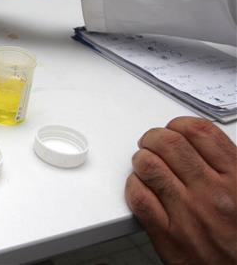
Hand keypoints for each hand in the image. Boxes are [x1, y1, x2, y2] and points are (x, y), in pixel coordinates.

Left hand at [126, 116, 236, 263]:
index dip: (179, 125)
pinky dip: (134, 185)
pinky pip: (138, 196)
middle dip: (154, 138)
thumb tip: (202, 140)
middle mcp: (212, 194)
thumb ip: (227, 165)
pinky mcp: (167, 235)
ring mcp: (187, 214)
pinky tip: (142, 187)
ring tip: (146, 165)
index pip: (200, 132)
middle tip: (152, 144)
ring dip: (142, 160)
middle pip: (168, 143)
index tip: (175, 130)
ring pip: (148, 165)